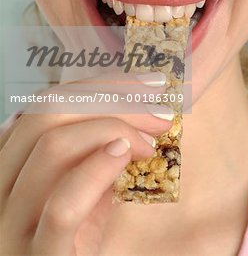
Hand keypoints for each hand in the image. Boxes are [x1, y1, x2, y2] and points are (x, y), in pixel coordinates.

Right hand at [0, 70, 172, 254]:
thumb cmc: (78, 237)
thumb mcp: (82, 185)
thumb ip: (92, 151)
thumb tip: (138, 108)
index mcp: (10, 161)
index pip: (47, 103)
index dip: (100, 85)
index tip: (148, 84)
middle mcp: (1, 185)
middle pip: (47, 114)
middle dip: (112, 100)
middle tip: (159, 112)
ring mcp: (12, 223)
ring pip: (52, 146)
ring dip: (113, 128)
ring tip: (151, 141)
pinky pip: (62, 205)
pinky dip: (96, 170)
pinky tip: (124, 155)